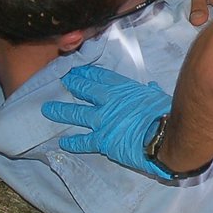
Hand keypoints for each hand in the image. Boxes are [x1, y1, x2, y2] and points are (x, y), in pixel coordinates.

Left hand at [44, 66, 170, 177]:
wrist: (162, 136)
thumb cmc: (164, 114)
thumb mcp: (158, 98)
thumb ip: (151, 93)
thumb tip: (152, 86)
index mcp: (123, 89)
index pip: (101, 78)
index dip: (88, 74)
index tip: (77, 69)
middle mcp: (108, 102)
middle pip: (85, 90)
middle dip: (72, 84)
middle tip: (60, 80)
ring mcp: (102, 121)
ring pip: (77, 114)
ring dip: (61, 111)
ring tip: (47, 109)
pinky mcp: (101, 141)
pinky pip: (83, 141)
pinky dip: (72, 142)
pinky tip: (63, 142)